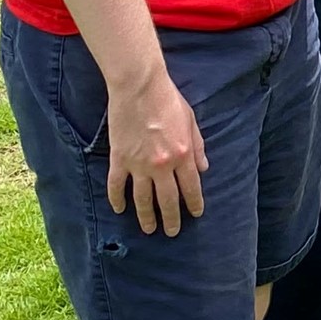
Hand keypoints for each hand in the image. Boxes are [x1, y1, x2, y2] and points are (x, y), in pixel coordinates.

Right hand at [103, 67, 208, 236]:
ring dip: (146, 216)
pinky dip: (117, 200)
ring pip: (142, 199)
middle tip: (171, 232)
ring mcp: (138, 164)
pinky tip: (120, 210)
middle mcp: (162, 165)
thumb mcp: (191, 121)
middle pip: (167, 200)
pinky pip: (116, 186)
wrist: (140, 87)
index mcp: (183, 155)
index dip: (194, 203)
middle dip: (171, 218)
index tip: (196, 214)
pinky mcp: (119, 159)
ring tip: (149, 229)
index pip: (191, 187)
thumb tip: (204, 169)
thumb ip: (198, 147)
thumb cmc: (168, 100)